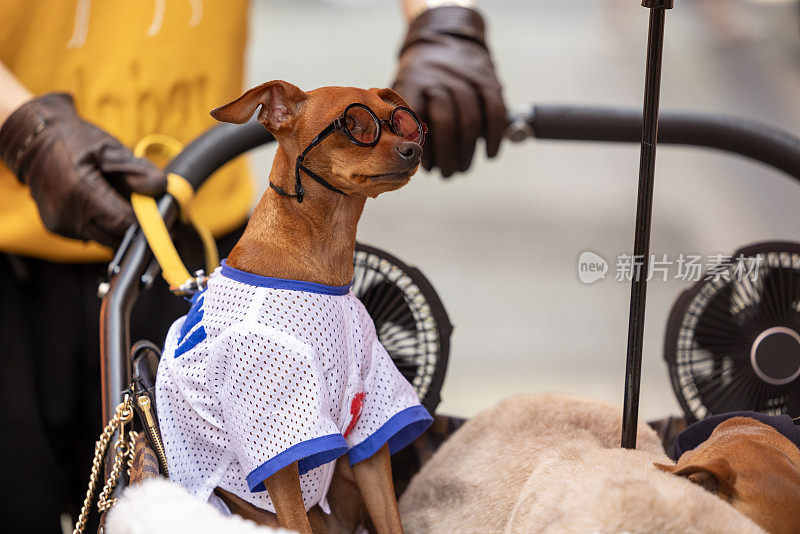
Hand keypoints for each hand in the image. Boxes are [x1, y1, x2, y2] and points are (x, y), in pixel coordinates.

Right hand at [0, 93, 166, 247]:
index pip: (125, 223)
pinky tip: (101, 204)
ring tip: (121, 201)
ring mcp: (61, 225)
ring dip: (119, 227)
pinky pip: (90, 235)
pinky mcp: (58, 229)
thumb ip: (137, 170)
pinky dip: (102, 225)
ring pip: (105, 239)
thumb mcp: (109, 149)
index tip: (162, 216)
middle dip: (136, 228)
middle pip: (117, 238)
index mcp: (80, 192)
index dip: (147, 223)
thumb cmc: (74, 140)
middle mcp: (67, 215)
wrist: (33, 140)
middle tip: (149, 212)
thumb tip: (161, 189)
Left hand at [393, 6, 505, 177]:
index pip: (414, 118)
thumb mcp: (399, 91)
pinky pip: (494, 109)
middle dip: (447, 153)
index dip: (420, 146)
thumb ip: (398, 121)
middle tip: (447, 174)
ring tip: (463, 168)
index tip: (423, 166)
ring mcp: (464, 76)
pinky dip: (494, 135)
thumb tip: (402, 159)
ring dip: (468, 150)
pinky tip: (489, 153)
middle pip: (445, 119)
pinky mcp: (487, 77)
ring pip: (470, 117)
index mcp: (411, 83)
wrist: (444, 37)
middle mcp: (437, 77)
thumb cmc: (418, 79)